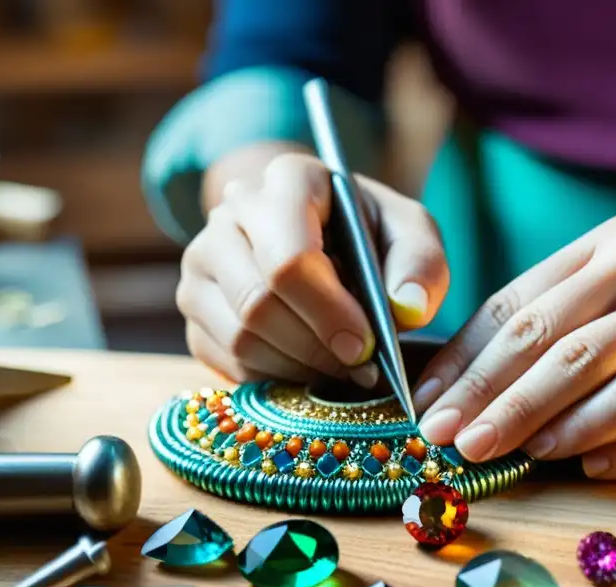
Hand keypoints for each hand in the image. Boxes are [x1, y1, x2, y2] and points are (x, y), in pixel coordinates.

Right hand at [176, 151, 448, 384]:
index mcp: (289, 180)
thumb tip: (408, 309)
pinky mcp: (194, 307)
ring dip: (299, 368)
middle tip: (360, 369)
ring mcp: (202, 261)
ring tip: (342, 369)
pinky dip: (276, 377)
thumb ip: (421, 266)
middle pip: (258, 302)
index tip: (364, 346)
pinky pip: (226, 360)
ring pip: (239, 336)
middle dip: (316, 348)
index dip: (328, 312)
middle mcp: (230, 213)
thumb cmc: (372, 236)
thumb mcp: (412, 236)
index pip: (289, 257)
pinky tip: (312, 368)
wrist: (328, 240)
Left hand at [414, 214, 615, 478]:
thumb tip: (466, 383)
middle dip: (499, 400)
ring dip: (558, 429)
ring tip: (512, 456)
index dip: (470, 360)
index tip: (428, 404)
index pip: (529, 305)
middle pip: (569, 347)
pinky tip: (591, 470)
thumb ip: (562, 318)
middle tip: (453, 442)